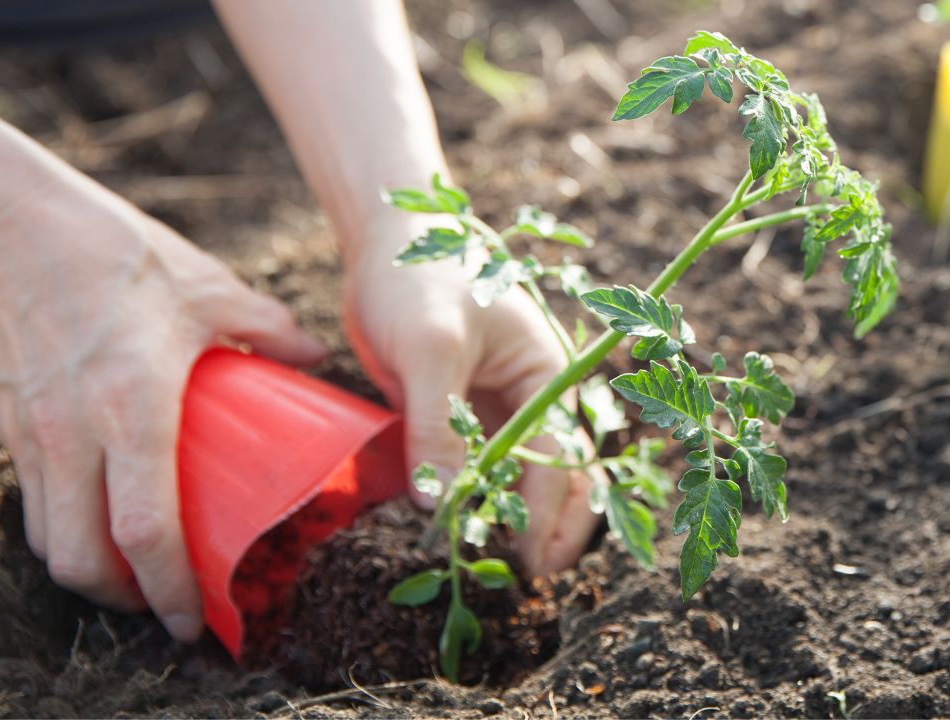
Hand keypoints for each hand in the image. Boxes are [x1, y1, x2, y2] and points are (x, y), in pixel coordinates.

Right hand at [0, 151, 324, 640]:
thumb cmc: (108, 247)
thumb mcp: (204, 284)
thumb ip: (267, 327)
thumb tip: (314, 358)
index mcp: (132, 405)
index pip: (146, 529)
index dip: (170, 587)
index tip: (192, 617)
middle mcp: (71, 432)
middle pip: (84, 558)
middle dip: (124, 599)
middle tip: (163, 605)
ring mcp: (25, 428)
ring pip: (45, 537)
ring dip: (88, 568)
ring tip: (129, 570)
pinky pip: (26, 493)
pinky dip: (56, 521)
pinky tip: (90, 509)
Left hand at [344, 217, 598, 574]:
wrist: (386, 244)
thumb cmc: (421, 279)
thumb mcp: (430, 347)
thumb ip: (438, 423)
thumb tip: (441, 503)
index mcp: (548, 373)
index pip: (562, 457)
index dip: (550, 512)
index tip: (530, 558)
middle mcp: (530, 396)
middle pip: (556, 475)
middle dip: (548, 526)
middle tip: (527, 577)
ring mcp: (493, 407)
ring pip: (512, 476)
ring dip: (507, 517)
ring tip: (491, 562)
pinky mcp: (457, 414)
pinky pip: (470, 465)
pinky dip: (468, 497)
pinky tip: (453, 525)